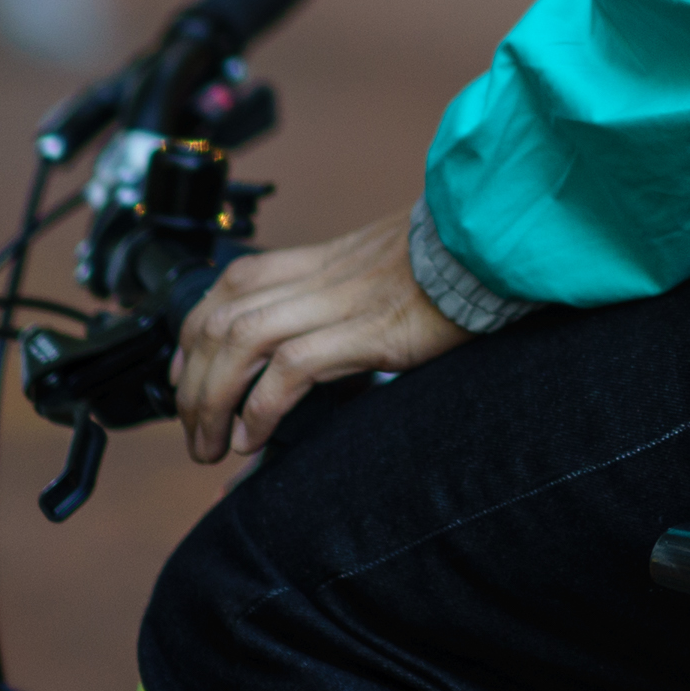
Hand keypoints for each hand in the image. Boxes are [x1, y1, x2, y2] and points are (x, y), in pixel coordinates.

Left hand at [172, 210, 468, 464]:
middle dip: (191, 382)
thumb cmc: (457, 265)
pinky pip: (292, 368)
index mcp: (324, 260)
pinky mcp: (370, 331)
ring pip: (239, 342)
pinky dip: (260, 408)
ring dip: (211, 401)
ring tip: (212, 446)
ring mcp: (342, 301)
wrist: (502, 244)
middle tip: (194, 432)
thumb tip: (333, 352)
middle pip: (219, 318)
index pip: (231, 284)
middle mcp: (321, 276)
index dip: (193, 332)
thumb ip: (352, 299)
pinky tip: (255, 438)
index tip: (187, 375)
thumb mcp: (389, 271)